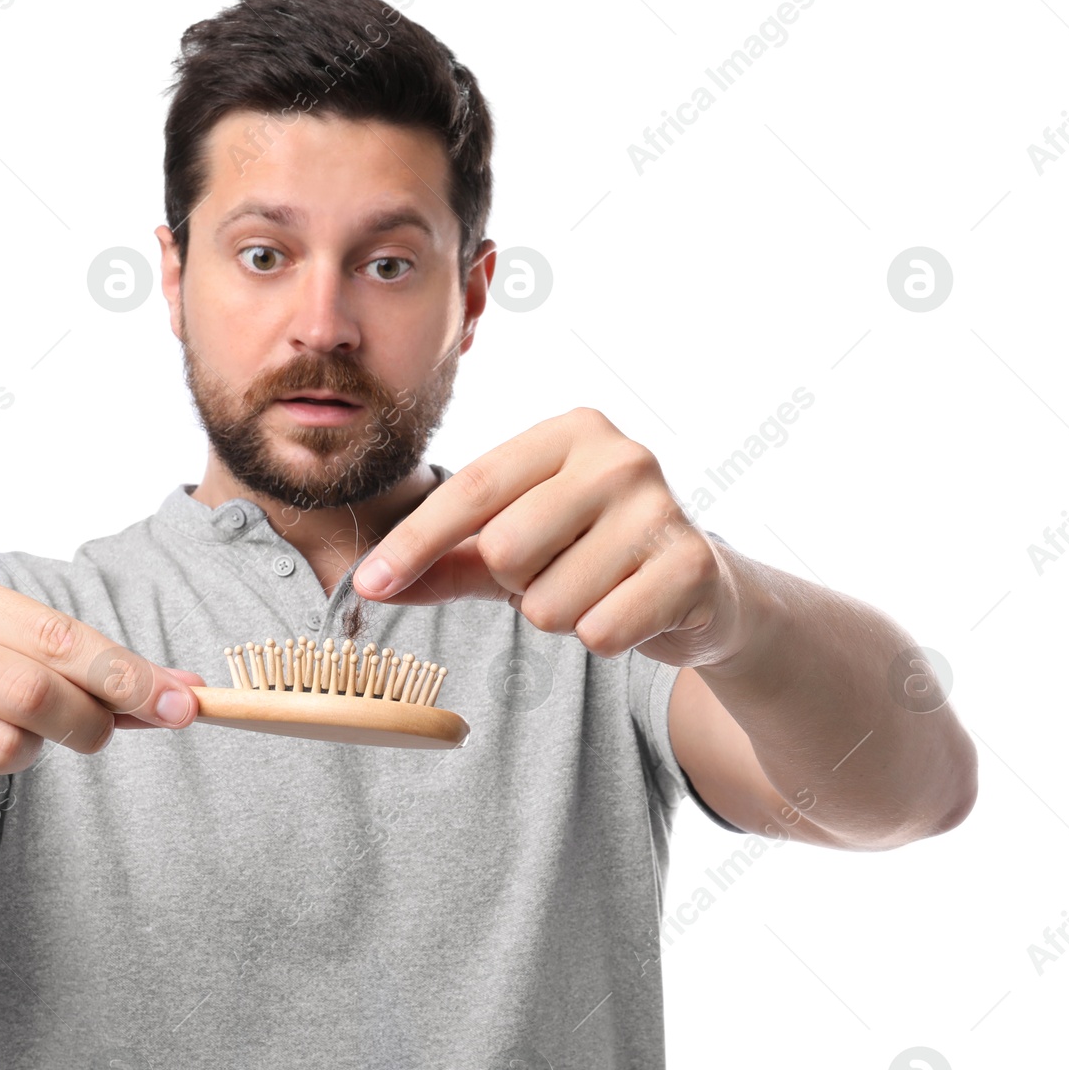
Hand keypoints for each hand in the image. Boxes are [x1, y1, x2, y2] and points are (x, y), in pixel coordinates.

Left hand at [350, 407, 746, 668]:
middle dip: (516, 583)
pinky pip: (600, 631)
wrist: (701, 591)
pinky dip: (603, 637)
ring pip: (549, 601)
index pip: (470, 489)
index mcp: (569, 432)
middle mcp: (618, 456)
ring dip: (561, 614)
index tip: (367, 584)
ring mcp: (661, 507)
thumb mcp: (513, 548)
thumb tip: (368, 585)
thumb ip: (444, 560)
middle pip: (504, 549)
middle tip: (556, 573)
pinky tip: (631, 610)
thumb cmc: (591, 556)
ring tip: (597, 590)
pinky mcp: (691, 567)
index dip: (413, 542)